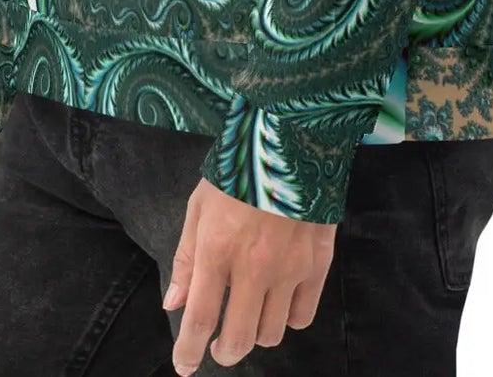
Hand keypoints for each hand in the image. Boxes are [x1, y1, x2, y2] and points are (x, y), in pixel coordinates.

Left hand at [161, 178, 335, 370]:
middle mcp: (254, 266)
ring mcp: (290, 268)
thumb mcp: (200, 205)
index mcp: (218, 248)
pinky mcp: (318, 264)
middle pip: (238, 338)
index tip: (185, 366)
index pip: (200, 318)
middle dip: (223, 352)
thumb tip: (174, 304)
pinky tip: (278, 302)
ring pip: (271, 333)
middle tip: (217, 346)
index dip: (188, 351)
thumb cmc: (238, 169)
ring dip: (254, 335)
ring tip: (248, 316)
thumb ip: (186, 258)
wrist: (292, 137)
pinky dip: (287, 319)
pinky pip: (302, 316)